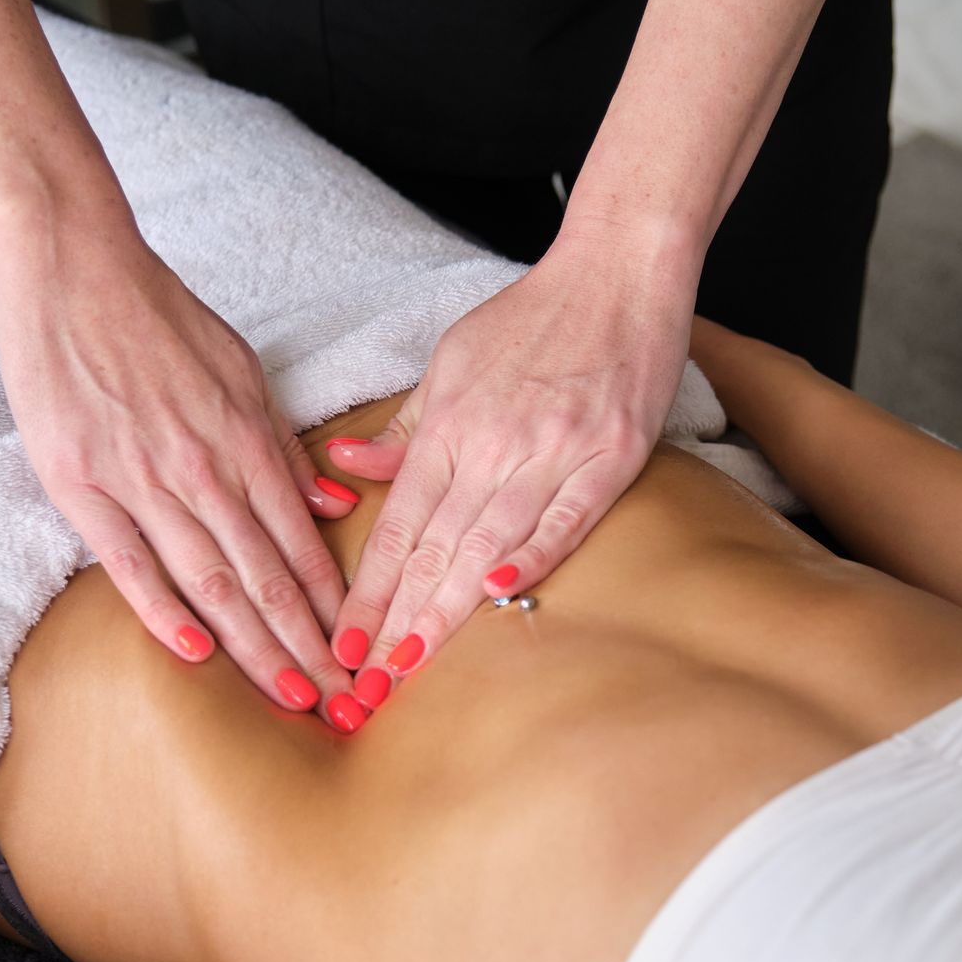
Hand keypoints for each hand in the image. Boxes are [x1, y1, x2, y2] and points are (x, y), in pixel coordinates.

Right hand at [0, 228, 357, 719]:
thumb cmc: (160, 319)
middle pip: (266, 575)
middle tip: (342, 704)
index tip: (361, 656)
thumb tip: (333, 509)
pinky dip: (162, 608)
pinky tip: (195, 651)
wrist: (73, 268)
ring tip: (288, 697)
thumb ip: (283, 447)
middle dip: (308, 648)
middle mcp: (202, 466)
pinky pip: (127, 560)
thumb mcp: (240, 371)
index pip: (303, 545)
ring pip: (209, 579)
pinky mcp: (80, 482)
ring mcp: (140, 477)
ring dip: (253, 644)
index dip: (335, 609)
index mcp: (246, 440)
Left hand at [325, 229, 692, 699]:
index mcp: (450, 424)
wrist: (616, 273)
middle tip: (369, 688)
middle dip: (397, 624)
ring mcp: (554, 449)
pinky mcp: (610, 455)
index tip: (346, 650)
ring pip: (489, 543)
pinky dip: (535, 556)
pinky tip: (502, 598)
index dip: (369, 595)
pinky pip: (566, 517)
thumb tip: (345, 469)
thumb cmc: (533, 321)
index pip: (399, 528)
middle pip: (435, 549)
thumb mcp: (450, 363)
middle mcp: (494, 442)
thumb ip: (405, 430)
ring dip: (448, 610)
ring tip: (415, 666)